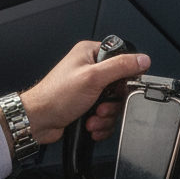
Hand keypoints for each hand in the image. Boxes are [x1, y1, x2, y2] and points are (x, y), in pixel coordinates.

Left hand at [18, 41, 150, 145]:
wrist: (36, 122)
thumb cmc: (54, 96)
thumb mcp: (93, 77)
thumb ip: (121, 66)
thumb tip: (143, 59)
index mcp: (90, 53)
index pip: (122, 58)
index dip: (126, 76)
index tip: (121, 87)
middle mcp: (90, 69)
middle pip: (120, 86)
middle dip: (113, 102)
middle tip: (102, 106)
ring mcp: (89, 88)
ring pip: (114, 103)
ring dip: (106, 116)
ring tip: (93, 117)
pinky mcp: (87, 105)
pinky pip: (106, 115)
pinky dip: (101, 124)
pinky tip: (91, 124)